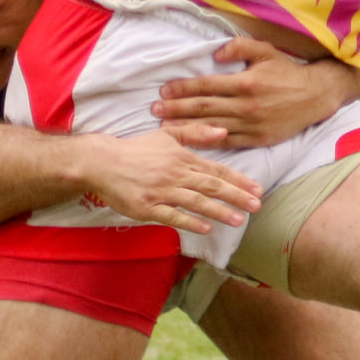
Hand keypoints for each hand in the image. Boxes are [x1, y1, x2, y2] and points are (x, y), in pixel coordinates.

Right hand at [86, 131, 261, 234]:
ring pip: (195, 202)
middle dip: (236, 197)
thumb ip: (195, 133)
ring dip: (218, 211)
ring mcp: (160, 192)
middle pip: (210, 186)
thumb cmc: (137, 150)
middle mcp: (174, 174)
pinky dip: (190, 222)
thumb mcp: (167, 135)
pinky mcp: (147, 208)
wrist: (102, 162)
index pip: (216, 170)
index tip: (257, 189)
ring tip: (238, 220)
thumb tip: (223, 131)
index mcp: (181, 157)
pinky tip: (206, 228)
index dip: (238, 180)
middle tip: (256, 206)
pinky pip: (171, 216)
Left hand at [152, 36, 353, 148]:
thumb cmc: (287, 71)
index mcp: (245, 82)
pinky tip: (191, 142)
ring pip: (212, 126)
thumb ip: (240, 47)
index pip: (206, 85)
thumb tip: (215, 54)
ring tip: (165, 127)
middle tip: (154, 110)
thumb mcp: (266, 51)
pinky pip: (228, 141)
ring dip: (186, 127)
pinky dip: (208, 141)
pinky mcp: (258, 139)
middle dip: (176, 109)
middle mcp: (246, 105)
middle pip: (204, 107)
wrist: (316, 96)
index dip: (183, 88)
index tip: (164, 90)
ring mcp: (252, 124)